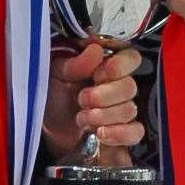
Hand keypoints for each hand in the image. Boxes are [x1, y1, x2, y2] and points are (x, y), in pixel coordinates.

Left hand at [42, 44, 143, 160]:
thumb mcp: (55, 75)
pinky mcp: (123, 133)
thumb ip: (74, 63)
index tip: (97, 75)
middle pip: (129, 87)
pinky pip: (135, 132)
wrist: (49, 129)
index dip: (117, 67)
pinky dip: (118, 133)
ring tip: (82, 118)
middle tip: (82, 99)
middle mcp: (117, 87)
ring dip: (103, 116)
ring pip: (129, 110)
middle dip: (103, 96)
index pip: (130, 58)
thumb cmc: (54, 98)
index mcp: (104, 67)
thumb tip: (95, 50)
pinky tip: (101, 132)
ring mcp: (122, 110)